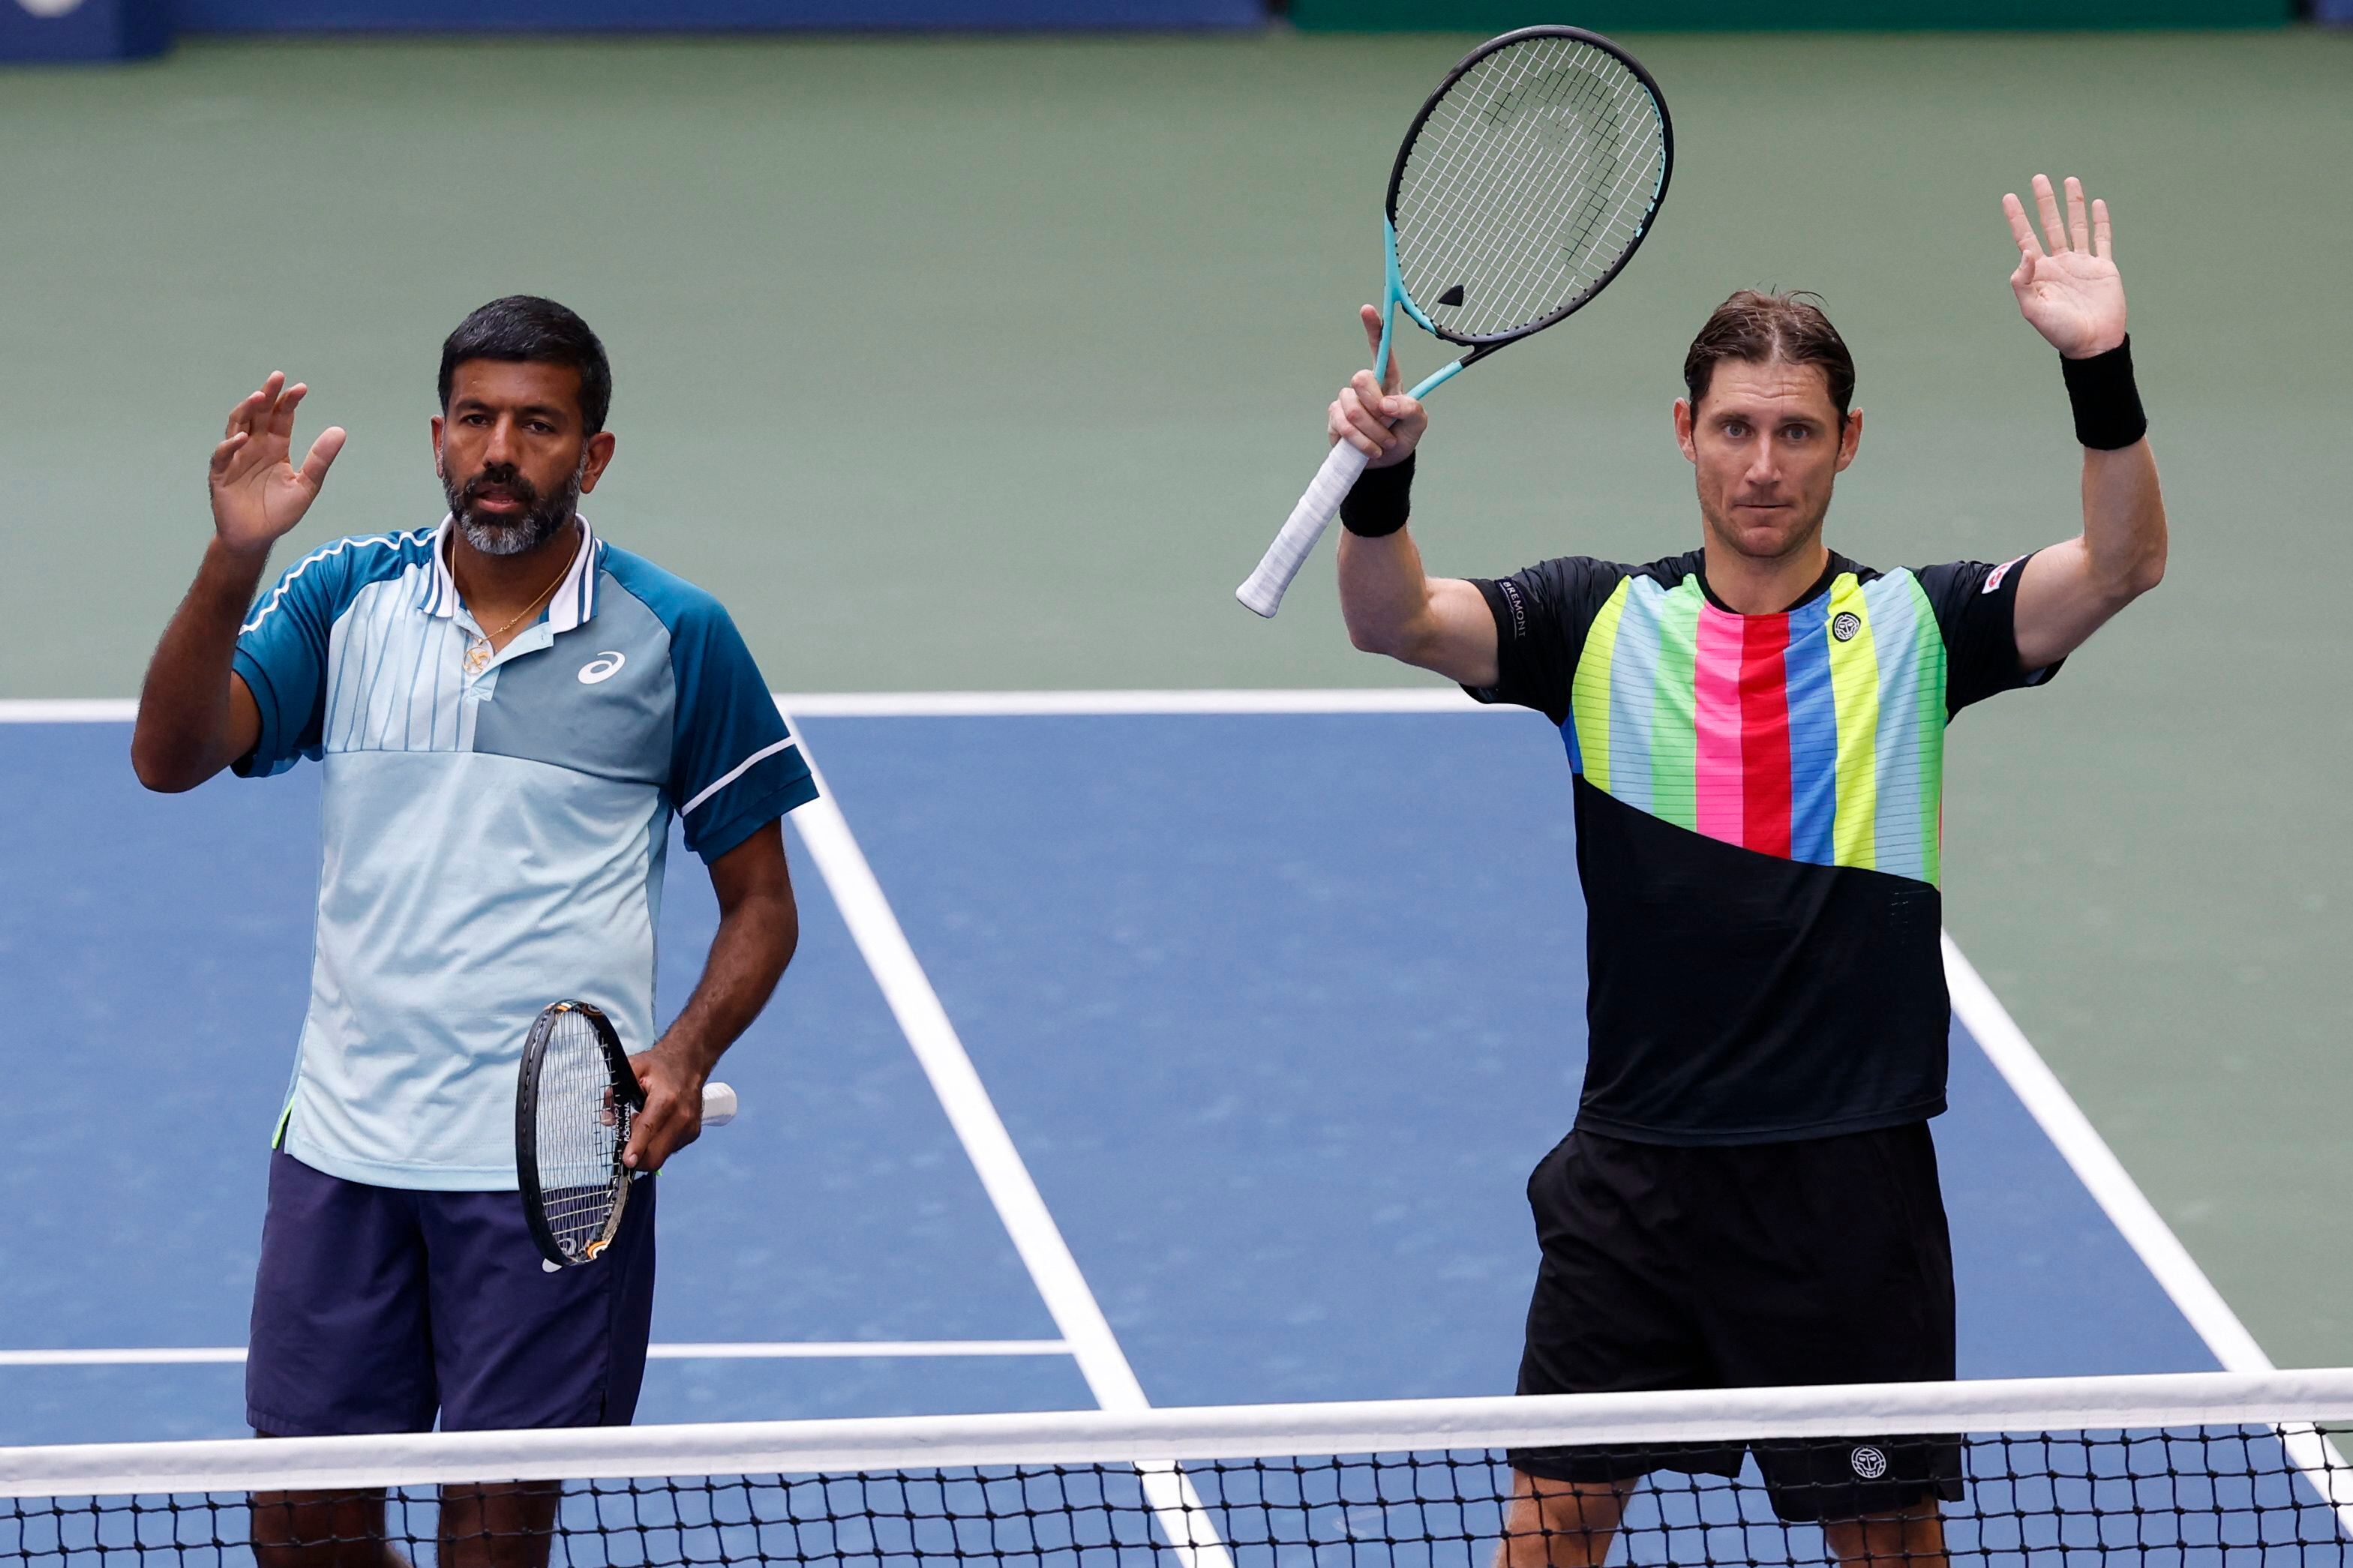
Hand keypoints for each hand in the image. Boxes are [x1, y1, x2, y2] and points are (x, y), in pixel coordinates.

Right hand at [209, 372, 345, 555]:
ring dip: (246, 411)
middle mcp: (254, 447)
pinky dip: (231, 446)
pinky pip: (223, 456)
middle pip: (258, 414)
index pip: (281, 418)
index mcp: (275, 447)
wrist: (256, 538)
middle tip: (277, 378)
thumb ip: (320, 460)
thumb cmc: (279, 512)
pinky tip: (243, 438)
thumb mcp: (306, 485)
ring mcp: (236, 458)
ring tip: (259, 397)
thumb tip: (340, 431)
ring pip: (237, 426)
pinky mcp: (221, 474)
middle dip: (267, 396)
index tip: (301, 388)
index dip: (289, 402)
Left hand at [622, 1040, 708, 1172]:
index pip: (649, 1129)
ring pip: (662, 1155)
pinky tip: (657, 1126)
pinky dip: (658, 1144)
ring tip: (644, 1125)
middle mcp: (681, 1116)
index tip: (627, 1161)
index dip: (636, 1147)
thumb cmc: (660, 1066)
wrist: (690, 1061)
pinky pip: (670, 1149)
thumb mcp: (632, 1068)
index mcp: (666, 1099)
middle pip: (657, 1153)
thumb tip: (608, 1120)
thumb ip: (615, 1092)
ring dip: (647, 1149)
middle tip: (626, 1144)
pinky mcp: (693, 1133)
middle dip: (638, 1158)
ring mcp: (690, 1127)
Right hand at [1328, 304, 1427, 468]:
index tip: (1367, 309)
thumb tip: (1387, 404)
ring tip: (1384, 443)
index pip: (1380, 349)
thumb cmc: (1402, 437)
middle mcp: (1365, 386)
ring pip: (1353, 408)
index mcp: (1388, 379)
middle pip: (1361, 379)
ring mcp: (1347, 401)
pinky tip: (1371, 449)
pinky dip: (1362, 442)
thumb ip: (1412, 409)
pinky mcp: (1335, 418)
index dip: (1374, 329)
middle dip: (1377, 407)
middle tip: (1390, 425)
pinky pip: (1343, 425)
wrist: (1385, 465)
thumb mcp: (1418, 424)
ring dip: (1373, 432)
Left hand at [2003, 174, 2126, 359]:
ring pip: (2076, 225)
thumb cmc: (2060, 332)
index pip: (2025, 238)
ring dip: (2072, 204)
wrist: (2093, 344)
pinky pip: (2102, 239)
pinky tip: (2096, 203)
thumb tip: (2025, 252)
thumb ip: (2023, 282)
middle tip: (2038, 178)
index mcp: (2039, 273)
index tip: (2009, 197)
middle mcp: (2059, 263)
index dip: (2017, 218)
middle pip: (2050, 225)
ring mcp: (2082, 263)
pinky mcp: (2103, 267)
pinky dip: (2100, 221)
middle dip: (2044, 202)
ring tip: (2068, 180)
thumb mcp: (2033, 310)